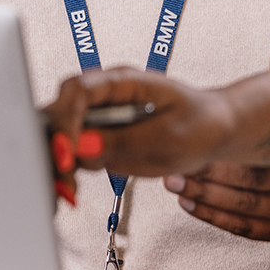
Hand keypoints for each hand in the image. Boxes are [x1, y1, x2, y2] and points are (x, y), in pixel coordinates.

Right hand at [45, 64, 236, 198]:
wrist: (212, 131)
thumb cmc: (199, 123)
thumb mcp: (168, 137)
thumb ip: (126, 141)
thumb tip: (85, 147)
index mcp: (124, 81)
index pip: (80, 89)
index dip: (67, 119)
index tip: (68, 151)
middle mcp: (107, 96)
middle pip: (61, 108)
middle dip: (56, 142)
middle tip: (64, 174)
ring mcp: (102, 117)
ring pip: (62, 132)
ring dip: (59, 160)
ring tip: (70, 188)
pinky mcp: (102, 140)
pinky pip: (74, 153)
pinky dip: (68, 171)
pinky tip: (74, 188)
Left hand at [162, 44, 269, 243]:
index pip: (268, 162)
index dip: (231, 156)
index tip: (203, 144)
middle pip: (252, 188)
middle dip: (210, 178)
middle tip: (177, 168)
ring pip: (244, 209)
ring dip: (205, 197)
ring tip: (176, 183)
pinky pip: (243, 227)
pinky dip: (214, 216)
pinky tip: (190, 202)